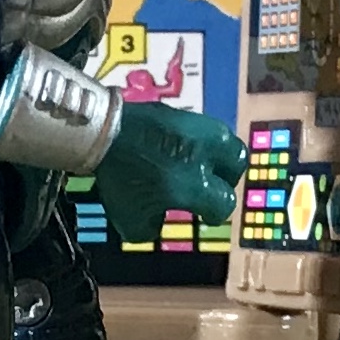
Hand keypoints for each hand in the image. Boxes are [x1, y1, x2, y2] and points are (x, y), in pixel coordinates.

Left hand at [94, 104, 246, 244]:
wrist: (102, 131)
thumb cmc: (121, 178)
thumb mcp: (130, 219)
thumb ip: (152, 228)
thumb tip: (158, 222)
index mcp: (197, 183)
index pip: (224, 201)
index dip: (215, 213)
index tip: (205, 216)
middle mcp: (205, 153)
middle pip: (236, 162)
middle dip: (228, 176)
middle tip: (212, 183)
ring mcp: (195, 127)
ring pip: (223, 139)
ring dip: (216, 153)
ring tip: (198, 162)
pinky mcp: (181, 112)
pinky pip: (199, 127)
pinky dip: (195, 140)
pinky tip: (178, 147)